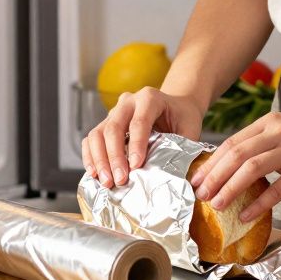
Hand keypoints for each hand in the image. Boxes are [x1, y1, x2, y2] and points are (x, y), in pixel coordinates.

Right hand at [82, 87, 204, 187]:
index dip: (136, 145)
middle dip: (115, 156)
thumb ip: (183, 146)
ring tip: (107, 181)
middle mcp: (128, 102)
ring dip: (99, 159)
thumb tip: (174, 174)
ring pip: (98, 133)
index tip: (136, 166)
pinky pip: (91, 139)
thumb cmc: (182, 117)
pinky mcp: (105, 123)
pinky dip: (90, 156)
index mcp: (150, 98)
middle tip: (120, 179)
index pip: (139, 121)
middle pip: (114, 127)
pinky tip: (95, 173)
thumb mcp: (190, 128)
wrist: (175, 106)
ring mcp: (114, 112)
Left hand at [188, 111, 280, 222]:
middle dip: (213, 176)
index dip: (211, 162)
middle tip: (199, 194)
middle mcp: (277, 132)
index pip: (231, 142)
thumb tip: (238, 165)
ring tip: (216, 205)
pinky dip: (260, 203)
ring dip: (230, 188)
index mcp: (270, 122)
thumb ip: (265, 142)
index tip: (196, 178)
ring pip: (251, 168)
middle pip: (235, 154)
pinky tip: (248, 215)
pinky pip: (278, 188)